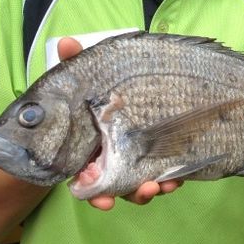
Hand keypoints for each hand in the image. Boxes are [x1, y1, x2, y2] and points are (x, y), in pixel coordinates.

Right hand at [53, 38, 185, 210]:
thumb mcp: (86, 72)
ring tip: (162, 185)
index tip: (104, 200)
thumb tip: (66, 42)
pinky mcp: (156, 155)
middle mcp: (110, 159)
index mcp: (89, 149)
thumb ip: (74, 60)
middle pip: (118, 187)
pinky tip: (177, 178)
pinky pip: (162, 174)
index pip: (88, 179)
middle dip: (130, 193)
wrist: (135, 83)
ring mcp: (134, 159)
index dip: (95, 194)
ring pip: (140, 184)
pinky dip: (170, 178)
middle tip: (144, 190)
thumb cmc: (98, 85)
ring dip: (152, 189)